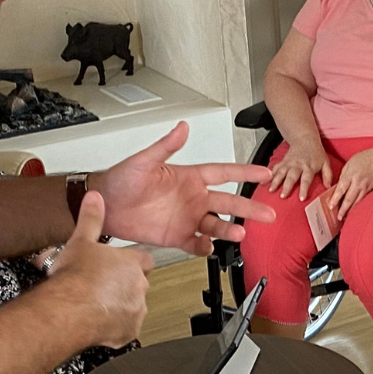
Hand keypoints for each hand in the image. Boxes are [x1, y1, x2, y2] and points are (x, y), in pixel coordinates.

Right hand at [44, 191, 151, 347]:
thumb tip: (94, 198)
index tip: (120, 263)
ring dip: (119, 305)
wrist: (70, 309)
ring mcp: (136, 310)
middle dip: (122, 285)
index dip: (132, 261)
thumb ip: (90, 218)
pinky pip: (125, 328)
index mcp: (132, 263)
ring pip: (132, 306)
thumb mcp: (80, 240)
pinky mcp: (129, 331)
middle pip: (138, 284)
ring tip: (95, 303)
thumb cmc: (76, 278)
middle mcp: (139, 287)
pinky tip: (96, 320)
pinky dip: (114, 326)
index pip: (144, 259)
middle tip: (100, 285)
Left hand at [89, 122, 275, 255]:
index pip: (224, 172)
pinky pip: (196, 243)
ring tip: (240, 233)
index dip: (245, 172)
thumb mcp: (143, 161)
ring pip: (216, 224)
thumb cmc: (120, 181)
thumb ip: (165, 146)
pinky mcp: (176, 235)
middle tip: (269, 212)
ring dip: (229, 229)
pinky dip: (204, 246)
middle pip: (229, 202)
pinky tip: (209, 247)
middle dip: (250, 207)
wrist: (103, 207)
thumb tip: (181, 127)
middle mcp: (192, 198)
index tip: (265, 172)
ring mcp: (186, 218)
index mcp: (189, 177)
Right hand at [264, 137, 331, 201]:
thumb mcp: (325, 163)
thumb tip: (329, 188)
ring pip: (281, 173)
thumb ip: (328, 175)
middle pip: (291, 177)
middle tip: (283, 196)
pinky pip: (275, 168)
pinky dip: (269, 175)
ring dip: (275, 181)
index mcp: (309, 167)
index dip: (304, 189)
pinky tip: (264, 182)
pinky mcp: (282, 162)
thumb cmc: (316, 153)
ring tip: (271, 190)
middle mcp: (298, 165)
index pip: (306, 179)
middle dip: (287, 186)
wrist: (305, 140)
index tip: (301, 198)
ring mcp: (289, 163)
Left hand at [329, 145, 372, 220]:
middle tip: (338, 217)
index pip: (340, 189)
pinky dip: (359, 206)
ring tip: (345, 217)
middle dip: (342, 209)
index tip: (330, 206)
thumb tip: (339, 186)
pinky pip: (364, 200)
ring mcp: (366, 186)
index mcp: (350, 174)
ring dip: (351, 211)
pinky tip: (355, 210)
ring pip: (357, 202)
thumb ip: (344, 174)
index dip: (335, 199)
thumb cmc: (367, 157)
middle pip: (348, 199)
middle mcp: (357, 182)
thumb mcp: (351, 162)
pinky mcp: (372, 189)